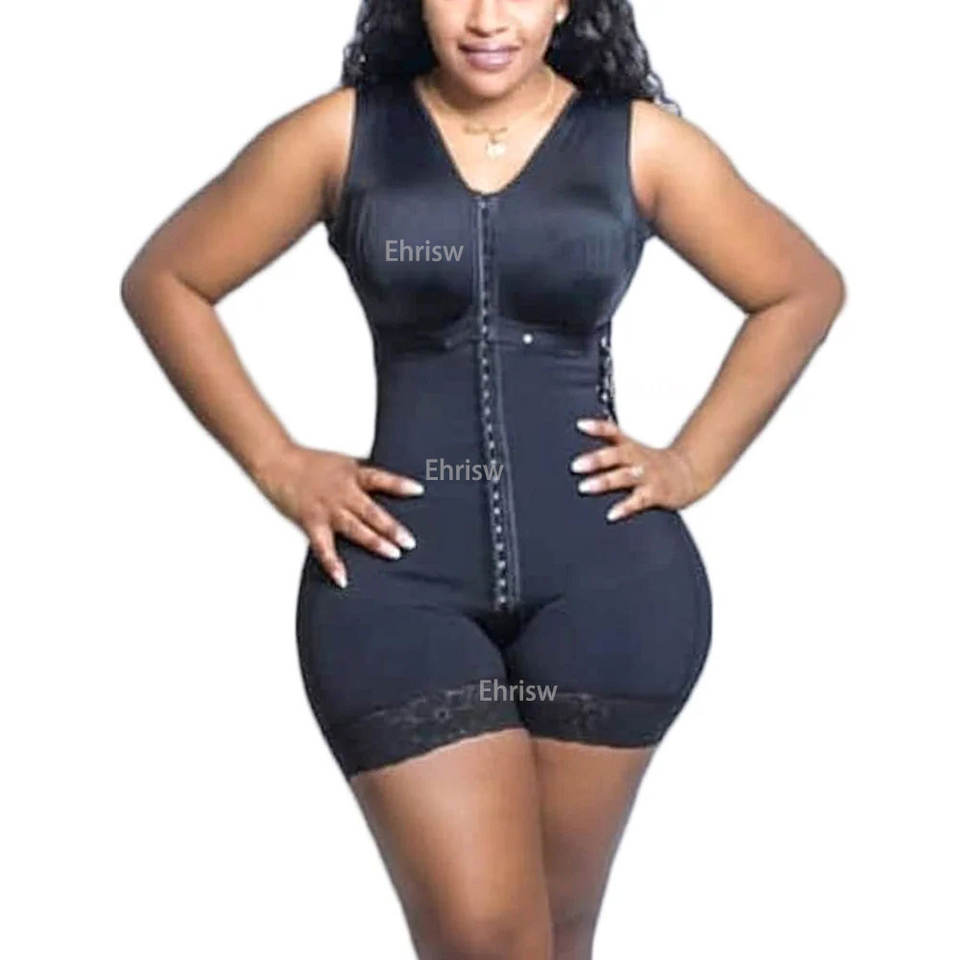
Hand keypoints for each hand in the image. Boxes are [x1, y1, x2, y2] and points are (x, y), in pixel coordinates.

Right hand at [254, 444, 422, 587]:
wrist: (278, 461)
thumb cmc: (309, 463)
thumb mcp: (342, 463)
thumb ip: (362, 477)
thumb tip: (385, 488)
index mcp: (352, 475)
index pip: (380, 479)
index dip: (399, 485)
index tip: (419, 491)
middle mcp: (342, 492)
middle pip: (371, 511)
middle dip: (392, 527)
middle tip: (410, 542)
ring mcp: (327, 509)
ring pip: (355, 528)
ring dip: (374, 542)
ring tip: (393, 554)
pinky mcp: (312, 522)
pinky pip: (324, 547)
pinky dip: (333, 564)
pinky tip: (343, 578)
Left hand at [570, 418, 701, 519]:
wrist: (685, 475)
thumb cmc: (651, 464)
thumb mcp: (631, 449)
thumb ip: (608, 444)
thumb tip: (580, 438)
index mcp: (630, 446)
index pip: (613, 432)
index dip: (598, 428)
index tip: (581, 425)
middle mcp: (637, 459)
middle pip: (617, 455)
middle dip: (596, 460)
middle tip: (576, 465)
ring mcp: (646, 476)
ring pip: (625, 477)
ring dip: (605, 481)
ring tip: (585, 487)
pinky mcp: (654, 493)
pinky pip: (639, 501)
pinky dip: (625, 507)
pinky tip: (612, 513)